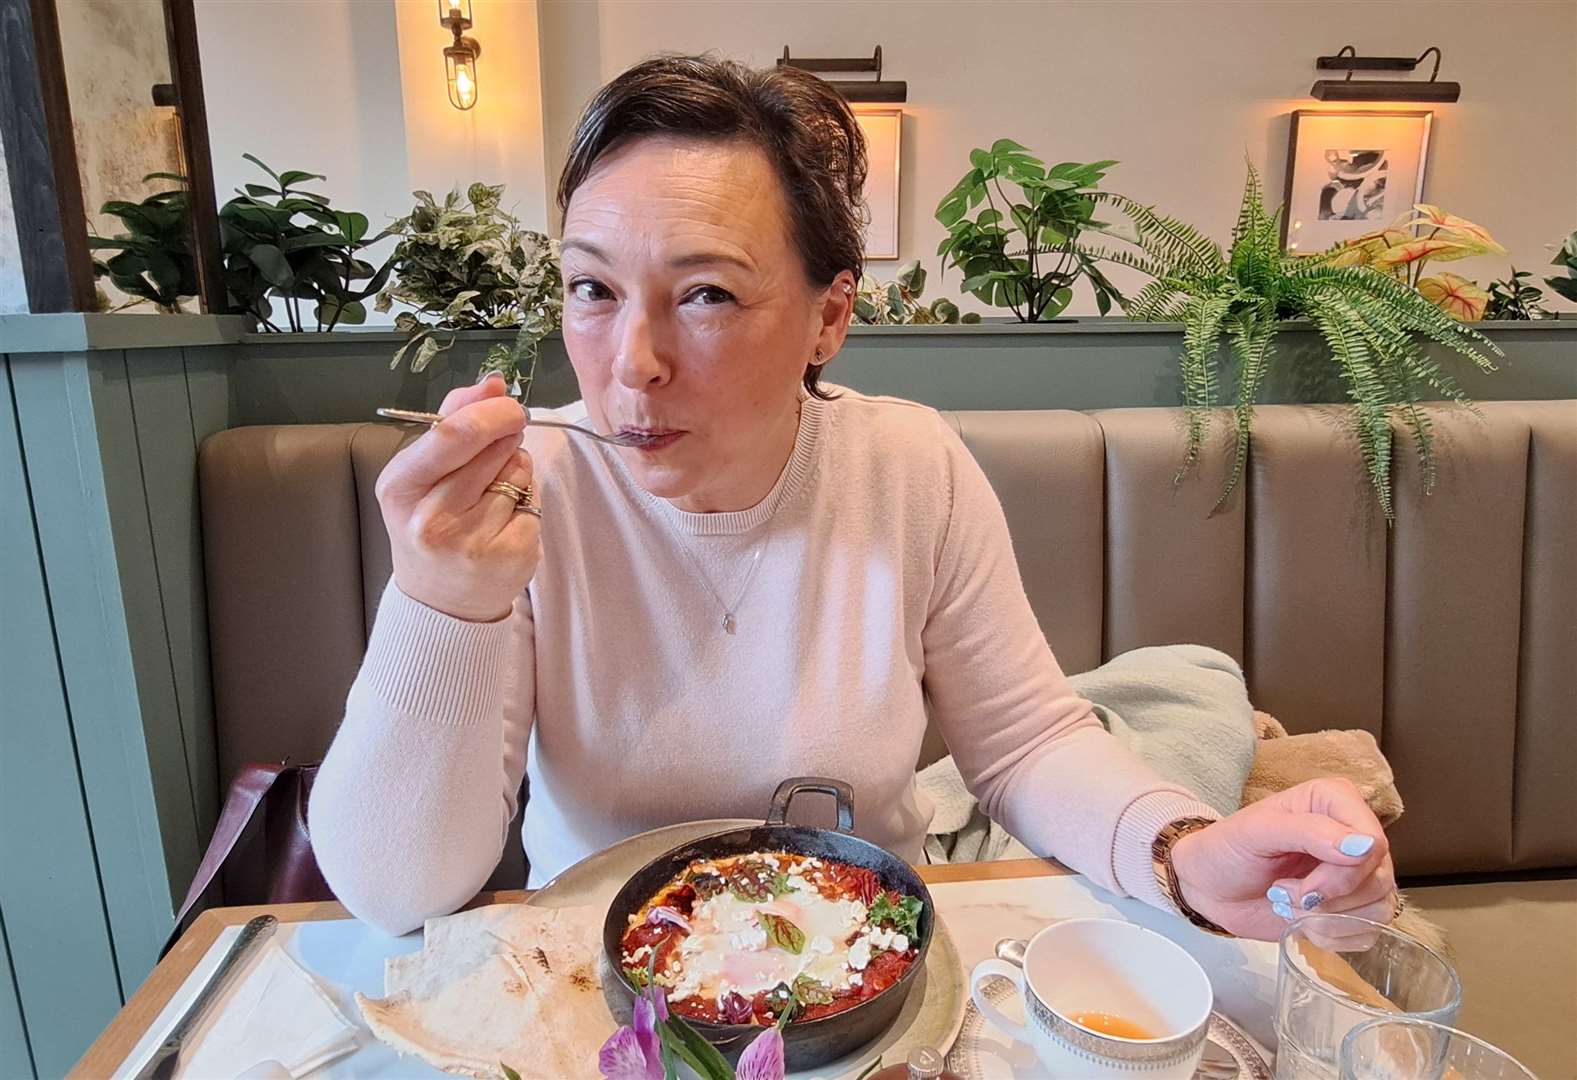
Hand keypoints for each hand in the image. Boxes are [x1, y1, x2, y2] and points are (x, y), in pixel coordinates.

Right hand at [375, 374, 538, 621]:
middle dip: (507, 436)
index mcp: (400, 488)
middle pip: (493, 448)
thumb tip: (492, 383)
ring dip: (516, 469)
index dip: (491, 413)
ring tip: (493, 492)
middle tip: (502, 445)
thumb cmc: (431, 523)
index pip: (453, 434)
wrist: (441, 599)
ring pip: (518, 472)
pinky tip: (505, 519)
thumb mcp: (422, 472)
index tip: (509, 406)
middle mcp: (431, 518)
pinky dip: (527, 500)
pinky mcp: (510, 557)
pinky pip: (535, 502)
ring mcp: (472, 542)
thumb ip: (453, 419)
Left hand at [1168, 778, 1395, 940]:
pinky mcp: (1354, 906)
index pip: (1373, 841)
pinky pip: (1369, 931)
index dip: (1343, 872)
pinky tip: (1301, 921)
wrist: (1211, 887)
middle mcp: (1354, 832)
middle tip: (1284, 892)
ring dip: (1326, 918)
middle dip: (1328, 897)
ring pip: (1379, 906)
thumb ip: (1308, 830)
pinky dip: (1331, 935)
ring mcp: (1358, 871)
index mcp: (1335, 800)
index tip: (1303, 885)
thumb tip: (1363, 846)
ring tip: (1288, 902)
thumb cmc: (1228, 850)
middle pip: (1378, 877)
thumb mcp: (1256, 831)